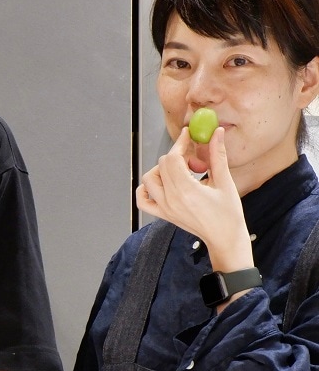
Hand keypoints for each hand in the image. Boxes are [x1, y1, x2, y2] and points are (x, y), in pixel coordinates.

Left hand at [135, 126, 251, 266]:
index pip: (172, 159)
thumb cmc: (228, 213)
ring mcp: (163, 208)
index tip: (188, 135)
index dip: (180, 143)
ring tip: (184, 173)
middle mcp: (170, 199)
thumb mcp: (225, 182)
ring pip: (149, 179)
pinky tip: (162, 184)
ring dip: (163, 170)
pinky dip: (146, 188)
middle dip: (178, 156)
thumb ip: (217, 155)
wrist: (224, 238)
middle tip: (197, 162)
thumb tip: (217, 132)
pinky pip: (142, 200)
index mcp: (186, 191)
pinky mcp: (162, 214)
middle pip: (162, 165)